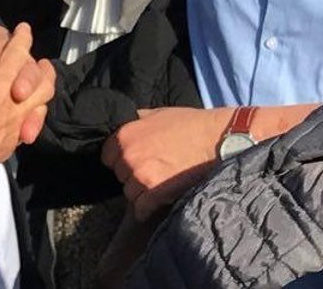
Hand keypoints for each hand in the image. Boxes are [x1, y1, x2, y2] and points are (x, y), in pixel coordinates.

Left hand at [101, 107, 232, 220]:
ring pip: (129, 193)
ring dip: (141, 192)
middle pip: (119, 175)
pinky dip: (146, 209)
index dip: (120, 159)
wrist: (215, 140)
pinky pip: (140, 210)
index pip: (107, 156)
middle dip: (132, 175)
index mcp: (125, 135)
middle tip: (150, 170)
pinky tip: (156, 203)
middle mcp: (128, 156)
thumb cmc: (189, 124)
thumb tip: (126, 124)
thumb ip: (136, 121)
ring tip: (158, 184)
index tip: (133, 160)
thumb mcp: (158, 113)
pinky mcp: (154, 194)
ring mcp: (140, 176)